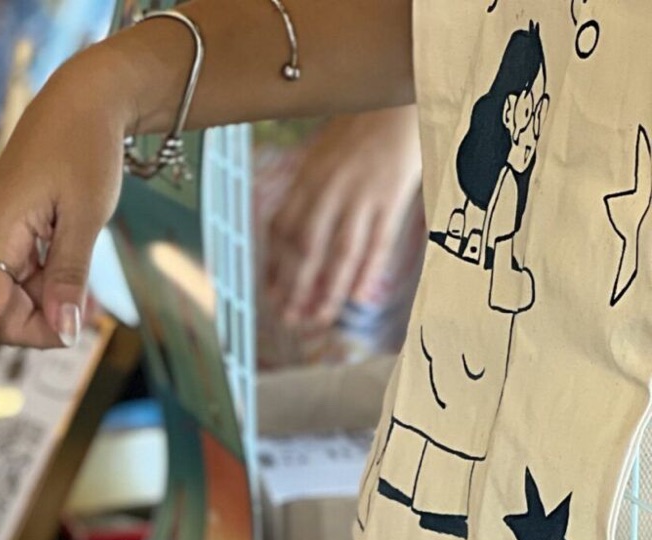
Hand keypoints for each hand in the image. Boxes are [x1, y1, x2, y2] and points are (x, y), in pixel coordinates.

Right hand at [0, 40, 144, 393]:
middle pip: (3, 316)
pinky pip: (19, 284)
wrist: (82, 100)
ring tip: (92, 296)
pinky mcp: (2, 238)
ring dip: (51, 307)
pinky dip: (48, 291)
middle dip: (45, 324)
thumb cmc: (85, 149)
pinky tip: (78, 287)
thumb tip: (63, 331)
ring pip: (13, 304)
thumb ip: (71, 277)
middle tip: (94, 312)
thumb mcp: (87, 216)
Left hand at [264, 106, 420, 329]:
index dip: (273, 267)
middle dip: (293, 289)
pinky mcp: (393, 196)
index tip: (269, 295)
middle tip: (287, 319)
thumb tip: (290, 231)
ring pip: (340, 254)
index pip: (281, 231)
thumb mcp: (324, 153)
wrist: (399, 90)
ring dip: (327, 292)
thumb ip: (309, 190)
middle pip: (305, 249)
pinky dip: (367, 273)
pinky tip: (358, 299)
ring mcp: (362, 193)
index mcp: (308, 177)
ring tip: (318, 320)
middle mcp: (329, 188)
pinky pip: (377, 242)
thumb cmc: (363, 124)